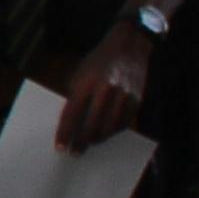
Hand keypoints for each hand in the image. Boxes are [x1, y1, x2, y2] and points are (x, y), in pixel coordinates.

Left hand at [59, 20, 156, 151]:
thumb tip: (71, 121)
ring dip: (99, 138)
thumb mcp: (80, 72)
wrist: (129, 45)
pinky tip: (107, 134)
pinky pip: (125, 121)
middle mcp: (105, 89)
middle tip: (75, 152)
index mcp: (86, 81)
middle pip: (92, 124)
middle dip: (82, 141)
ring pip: (110, 126)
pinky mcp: (137, 98)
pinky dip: (114, 130)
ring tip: (90, 144)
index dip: (66, 132)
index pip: (72, 113)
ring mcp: (124, 95)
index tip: (60, 147)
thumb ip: (75, 95)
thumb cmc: (99, 59)